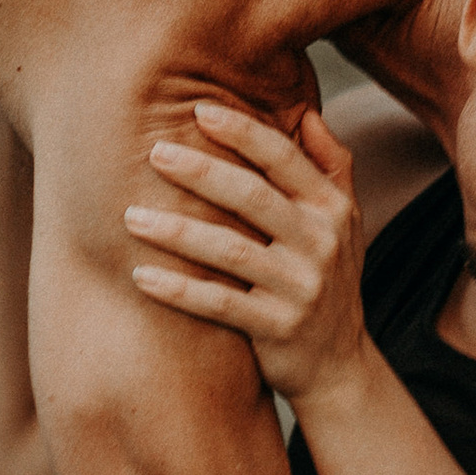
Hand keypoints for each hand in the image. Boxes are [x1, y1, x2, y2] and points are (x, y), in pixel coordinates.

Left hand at [125, 99, 370, 403]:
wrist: (338, 364)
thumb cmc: (328, 278)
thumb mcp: (344, 221)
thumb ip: (332, 166)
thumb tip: (308, 113)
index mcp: (332, 209)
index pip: (285, 159)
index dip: (244, 132)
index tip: (199, 110)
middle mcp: (321, 244)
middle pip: (253, 198)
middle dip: (201, 171)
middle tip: (154, 152)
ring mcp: (300, 289)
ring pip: (230, 252)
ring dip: (177, 231)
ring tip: (131, 216)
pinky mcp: (277, 329)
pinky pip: (220, 305)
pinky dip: (179, 290)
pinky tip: (140, 275)